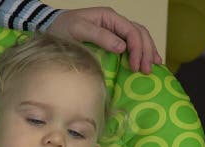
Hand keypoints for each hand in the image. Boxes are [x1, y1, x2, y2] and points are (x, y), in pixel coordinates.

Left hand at [47, 7, 161, 73]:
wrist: (51, 26)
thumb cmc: (62, 28)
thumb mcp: (79, 30)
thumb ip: (100, 37)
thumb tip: (123, 48)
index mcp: (109, 17)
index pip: (131, 31)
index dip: (137, 49)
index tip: (136, 66)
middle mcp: (115, 21)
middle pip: (139, 33)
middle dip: (146, 52)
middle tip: (146, 70)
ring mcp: (114, 29)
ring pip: (139, 37)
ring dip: (147, 51)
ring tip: (153, 66)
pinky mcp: (111, 38)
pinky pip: (131, 42)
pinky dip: (140, 51)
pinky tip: (146, 61)